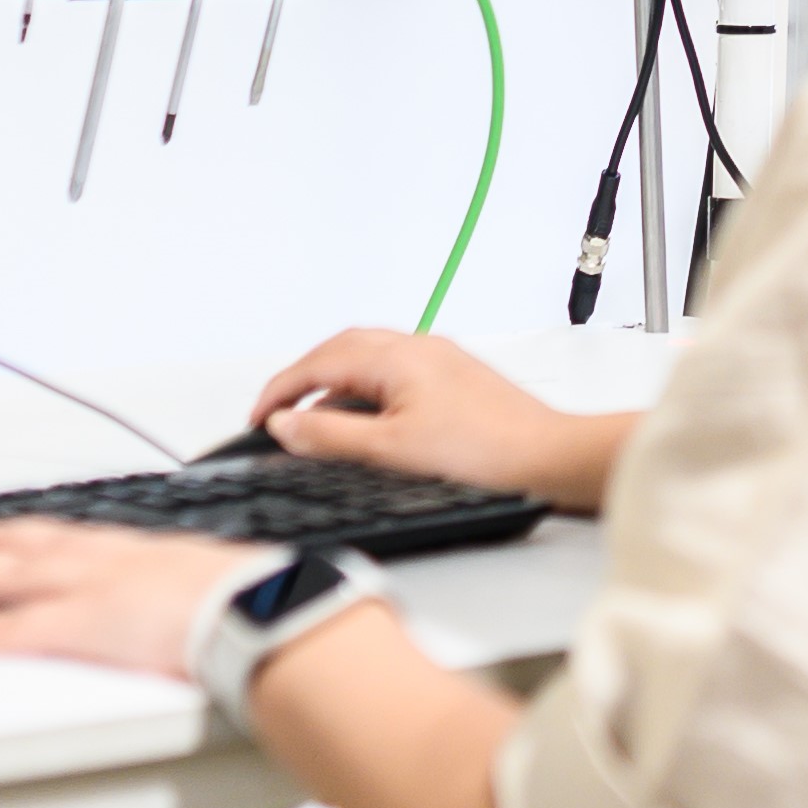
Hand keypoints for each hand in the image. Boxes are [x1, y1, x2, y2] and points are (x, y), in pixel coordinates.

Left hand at [0, 518, 258, 678]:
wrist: (264, 611)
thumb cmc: (261, 602)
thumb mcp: (235, 585)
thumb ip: (215, 593)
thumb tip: (234, 606)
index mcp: (152, 554)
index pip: (86, 540)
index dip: (49, 536)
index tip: (28, 536)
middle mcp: (112, 561)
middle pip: (40, 547)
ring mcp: (88, 589)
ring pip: (12, 576)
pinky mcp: (74, 625)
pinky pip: (4, 631)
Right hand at [244, 329, 623, 507]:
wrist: (549, 459)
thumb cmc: (487, 452)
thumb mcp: (390, 450)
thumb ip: (329, 435)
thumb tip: (286, 424)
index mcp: (397, 356)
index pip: (318, 363)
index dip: (280, 391)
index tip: (258, 417)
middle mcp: (419, 348)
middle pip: (341, 351)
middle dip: (303, 379)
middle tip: (279, 412)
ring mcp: (440, 361)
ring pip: (369, 361)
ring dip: (335, 386)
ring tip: (315, 422)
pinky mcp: (457, 380)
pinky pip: (395, 375)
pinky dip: (367, 394)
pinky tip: (367, 424)